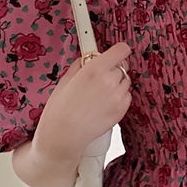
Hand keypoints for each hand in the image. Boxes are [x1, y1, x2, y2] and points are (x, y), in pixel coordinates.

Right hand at [34, 41, 131, 161]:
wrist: (63, 136)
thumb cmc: (60, 109)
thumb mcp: (65, 80)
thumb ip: (80, 65)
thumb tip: (88, 58)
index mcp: (94, 69)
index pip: (121, 50)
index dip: (118, 51)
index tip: (115, 53)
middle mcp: (109, 81)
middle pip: (122, 66)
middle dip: (112, 69)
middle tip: (99, 78)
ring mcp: (118, 97)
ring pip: (125, 81)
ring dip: (116, 83)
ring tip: (99, 93)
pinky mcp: (122, 110)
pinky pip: (126, 96)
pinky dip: (118, 97)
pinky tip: (103, 103)